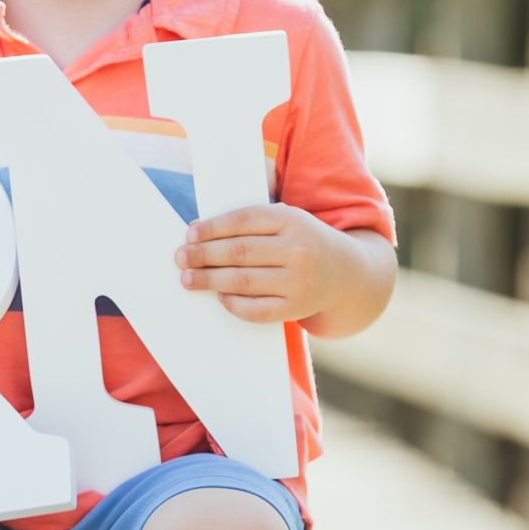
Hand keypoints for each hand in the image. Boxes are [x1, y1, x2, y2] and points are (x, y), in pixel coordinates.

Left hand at [175, 204, 347, 324]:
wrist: (348, 274)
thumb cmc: (304, 242)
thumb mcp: (289, 220)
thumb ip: (254, 220)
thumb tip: (202, 231)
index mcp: (293, 220)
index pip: (243, 221)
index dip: (212, 228)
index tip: (190, 234)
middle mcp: (298, 250)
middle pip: (239, 252)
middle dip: (204, 255)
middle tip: (181, 258)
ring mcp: (299, 282)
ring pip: (243, 281)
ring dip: (209, 280)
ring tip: (189, 279)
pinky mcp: (297, 308)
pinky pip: (256, 309)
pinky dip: (233, 303)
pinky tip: (220, 296)